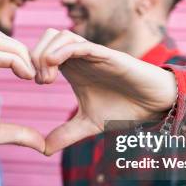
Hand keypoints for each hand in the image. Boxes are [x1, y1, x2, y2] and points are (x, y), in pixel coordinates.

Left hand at [32, 29, 177, 155]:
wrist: (153, 105)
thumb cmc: (123, 109)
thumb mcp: (88, 124)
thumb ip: (65, 134)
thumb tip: (43, 150)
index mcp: (73, 68)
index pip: (43, 50)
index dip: (32, 63)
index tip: (34, 83)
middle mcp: (80, 57)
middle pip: (47, 37)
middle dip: (35, 56)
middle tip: (40, 81)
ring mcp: (92, 53)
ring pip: (60, 35)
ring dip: (47, 53)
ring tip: (48, 78)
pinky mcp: (106, 55)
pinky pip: (80, 44)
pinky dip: (63, 50)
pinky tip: (55, 67)